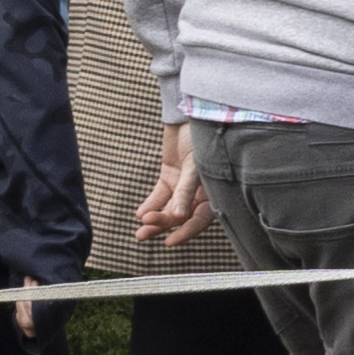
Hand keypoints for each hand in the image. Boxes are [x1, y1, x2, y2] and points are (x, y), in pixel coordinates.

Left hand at [131, 128, 207, 253]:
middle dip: (163, 225)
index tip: (169, 242)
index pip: (200, 219)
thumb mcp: (194, 166)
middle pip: (180, 215)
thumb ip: (186, 191)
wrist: (189, 112)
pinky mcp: (170, 175)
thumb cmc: (200, 137)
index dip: (186, 232)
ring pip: (168, 207)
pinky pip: (160, 195)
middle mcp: (200, 191)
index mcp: (214, 191)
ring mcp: (183, 184)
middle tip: (144, 232)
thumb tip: (178, 216)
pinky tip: (140, 213)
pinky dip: (151, 204)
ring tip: (139, 232)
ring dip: (155, 219)